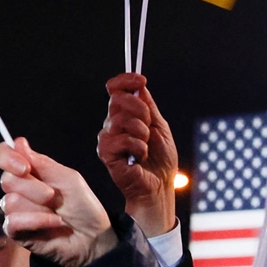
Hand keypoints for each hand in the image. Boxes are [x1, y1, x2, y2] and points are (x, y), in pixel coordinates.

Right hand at [0, 138, 116, 266]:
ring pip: (10, 201)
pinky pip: (12, 222)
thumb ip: (42, 163)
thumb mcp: (69, 179)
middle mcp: (19, 190)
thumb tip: (18, 142)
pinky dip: (36, 221)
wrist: (94, 238)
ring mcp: (17, 211)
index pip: (2, 156)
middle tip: (53, 196)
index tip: (25, 167)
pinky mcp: (17, 232)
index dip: (6, 158)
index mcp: (30, 172)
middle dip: (33, 187)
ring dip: (39, 207)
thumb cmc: (84, 207)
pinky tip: (53, 223)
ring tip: (59, 214)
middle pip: (7, 180)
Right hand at [97, 73, 178, 237]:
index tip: (140, 80)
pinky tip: (139, 158)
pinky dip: (138, 148)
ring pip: (121, 119)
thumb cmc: (161, 160)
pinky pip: (122, 139)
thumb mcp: (159, 127)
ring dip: (142, 133)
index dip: (125, 81)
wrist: (160, 186)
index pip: (115, 90)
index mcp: (125, 115)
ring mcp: (107, 138)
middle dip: (140, 111)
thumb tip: (139, 85)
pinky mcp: (105, 153)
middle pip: (118, 100)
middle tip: (149, 127)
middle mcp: (113, 124)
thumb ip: (148, 106)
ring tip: (146, 147)